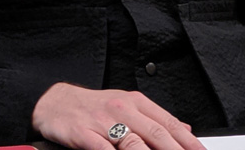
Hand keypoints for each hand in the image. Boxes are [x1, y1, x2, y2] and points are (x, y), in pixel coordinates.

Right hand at [32, 82, 206, 149]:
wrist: (57, 102)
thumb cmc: (94, 107)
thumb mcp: (127, 106)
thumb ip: (154, 119)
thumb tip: (185, 130)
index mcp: (136, 102)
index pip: (168, 123)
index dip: (188, 141)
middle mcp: (123, 109)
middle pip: (156, 134)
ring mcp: (104, 122)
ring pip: (134, 143)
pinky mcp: (85, 134)